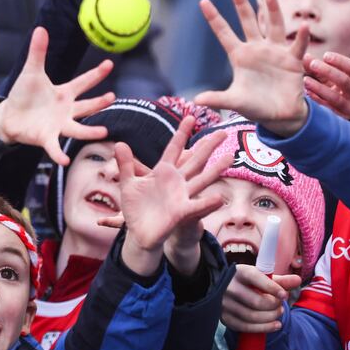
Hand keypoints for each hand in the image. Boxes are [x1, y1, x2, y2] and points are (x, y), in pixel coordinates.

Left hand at [0, 27, 115, 164]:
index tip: (109, 64)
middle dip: (99, 102)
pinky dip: (59, 153)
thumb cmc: (23, 94)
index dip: (96, 73)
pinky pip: (55, 147)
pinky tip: (66, 160)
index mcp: (64, 93)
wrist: (9, 116)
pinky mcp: (46, 138)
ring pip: (78, 128)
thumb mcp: (31, 71)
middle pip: (87, 106)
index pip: (84, 82)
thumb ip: (38, 52)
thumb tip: (41, 28)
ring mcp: (58, 125)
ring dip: (90, 131)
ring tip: (104, 132)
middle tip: (112, 97)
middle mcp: (66, 110)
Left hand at [113, 117, 227, 274]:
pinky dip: (208, 203)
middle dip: (209, 146)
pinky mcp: (182, 211)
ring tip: (230, 157)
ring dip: (216, 169)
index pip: (174, 148)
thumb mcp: (129, 183)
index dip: (182, 133)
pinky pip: (197, 206)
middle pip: (196, 159)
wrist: (139, 233)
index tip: (190, 116)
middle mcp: (176, 181)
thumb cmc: (136, 208)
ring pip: (202, 179)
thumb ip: (125, 165)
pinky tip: (219, 198)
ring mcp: (181, 196)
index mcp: (163, 171)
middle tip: (224, 132)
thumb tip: (119, 143)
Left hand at [195, 0, 309, 135]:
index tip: (203, 1)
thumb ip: (218, 99)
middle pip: (248, 22)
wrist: (280, 116)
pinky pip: (297, 45)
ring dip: (273, 11)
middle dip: (241, 4)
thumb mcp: (235, 102)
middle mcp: (257, 49)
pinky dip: (301, 36)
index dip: (214, 18)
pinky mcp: (292, 60)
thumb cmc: (256, 107)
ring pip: (274, 26)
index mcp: (240, 56)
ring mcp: (275, 52)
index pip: (224, 33)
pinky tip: (304, 26)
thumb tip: (196, 100)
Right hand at [221, 265, 300, 332]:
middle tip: (281, 305)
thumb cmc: (248, 283)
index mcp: (239, 272)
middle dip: (274, 306)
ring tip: (278, 313)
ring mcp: (225, 304)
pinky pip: (245, 327)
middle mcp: (229, 287)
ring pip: (252, 316)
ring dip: (270, 317)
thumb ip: (280, 280)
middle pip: (256, 301)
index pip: (256, 278)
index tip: (284, 295)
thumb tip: (298, 280)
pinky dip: (263, 328)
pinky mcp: (224, 318)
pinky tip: (275, 325)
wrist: (225, 290)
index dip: (272, 288)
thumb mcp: (261, 278)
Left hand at [303, 52, 349, 118]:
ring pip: (335, 97)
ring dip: (319, 88)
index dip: (339, 61)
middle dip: (328, 71)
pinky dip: (316, 100)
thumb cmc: (338, 91)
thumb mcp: (334, 79)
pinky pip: (327, 109)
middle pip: (344, 81)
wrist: (348, 114)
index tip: (325, 55)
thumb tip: (306, 56)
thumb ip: (320, 68)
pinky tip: (306, 94)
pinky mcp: (340, 118)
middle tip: (313, 64)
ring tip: (305, 80)